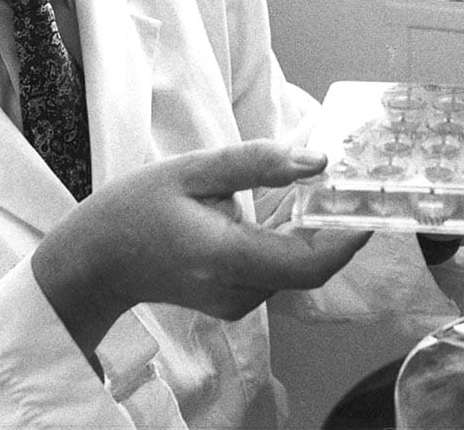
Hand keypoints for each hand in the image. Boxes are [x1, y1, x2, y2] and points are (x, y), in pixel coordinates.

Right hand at [32, 140, 369, 358]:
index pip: (311, 263)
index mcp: (228, 257)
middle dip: (334, 224)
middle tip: (349, 180)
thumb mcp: (192, 170)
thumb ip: (257, 164)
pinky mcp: (233, 301)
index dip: (349, 237)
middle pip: (309, 264)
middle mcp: (238, 291)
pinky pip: (275, 270)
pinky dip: (288, 241)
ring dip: (311, 230)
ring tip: (316, 185)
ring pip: (295, 268)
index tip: (369, 202)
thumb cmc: (135, 209)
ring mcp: (236, 302)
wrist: (93, 261)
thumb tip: (316, 162)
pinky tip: (281, 208)